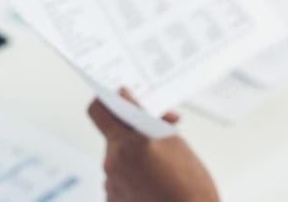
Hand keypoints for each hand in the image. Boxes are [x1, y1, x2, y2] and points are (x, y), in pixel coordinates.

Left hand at [87, 88, 219, 201]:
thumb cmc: (190, 181)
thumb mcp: (171, 139)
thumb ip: (143, 116)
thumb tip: (125, 96)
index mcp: (126, 143)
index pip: (98, 111)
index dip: (106, 100)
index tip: (120, 97)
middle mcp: (112, 163)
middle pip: (113, 135)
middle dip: (133, 130)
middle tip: (161, 130)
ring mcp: (111, 185)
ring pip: (118, 157)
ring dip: (135, 154)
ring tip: (161, 164)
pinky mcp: (114, 200)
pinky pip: (119, 178)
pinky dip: (134, 175)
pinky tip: (154, 181)